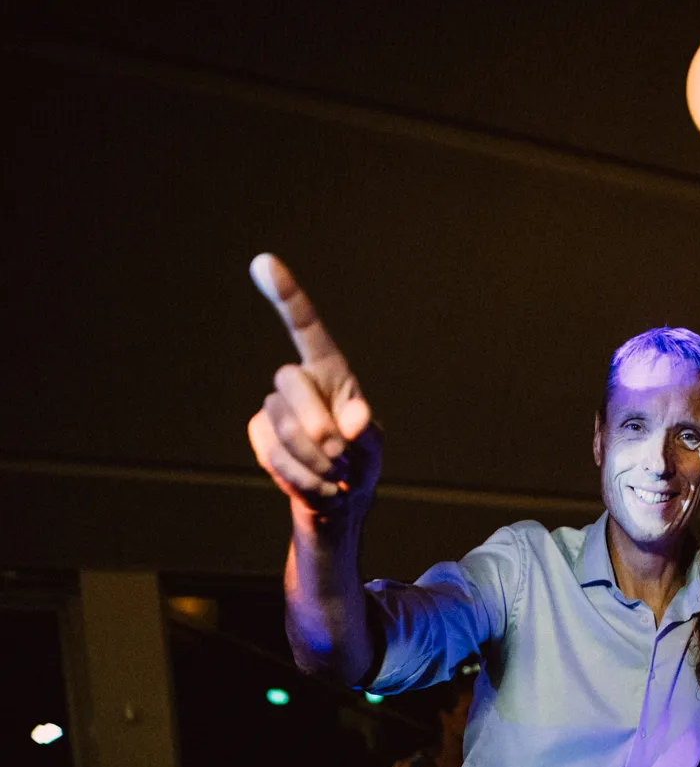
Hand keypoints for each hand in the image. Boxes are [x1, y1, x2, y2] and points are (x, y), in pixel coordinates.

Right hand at [247, 254, 381, 518]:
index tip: (263, 262)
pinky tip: (317, 486)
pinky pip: (273, 455)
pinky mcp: (260, 435)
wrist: (337, 504)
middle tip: (341, 460)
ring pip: (282, 425)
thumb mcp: (372, 450)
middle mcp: (299, 383)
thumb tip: (352, 421)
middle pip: (290, 382)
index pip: (306, 328)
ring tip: (334, 477)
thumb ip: (366, 433)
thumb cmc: (360, 466)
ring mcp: (275, 409)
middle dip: (318, 426)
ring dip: (316, 463)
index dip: (286, 296)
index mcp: (330, 373)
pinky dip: (301, 479)